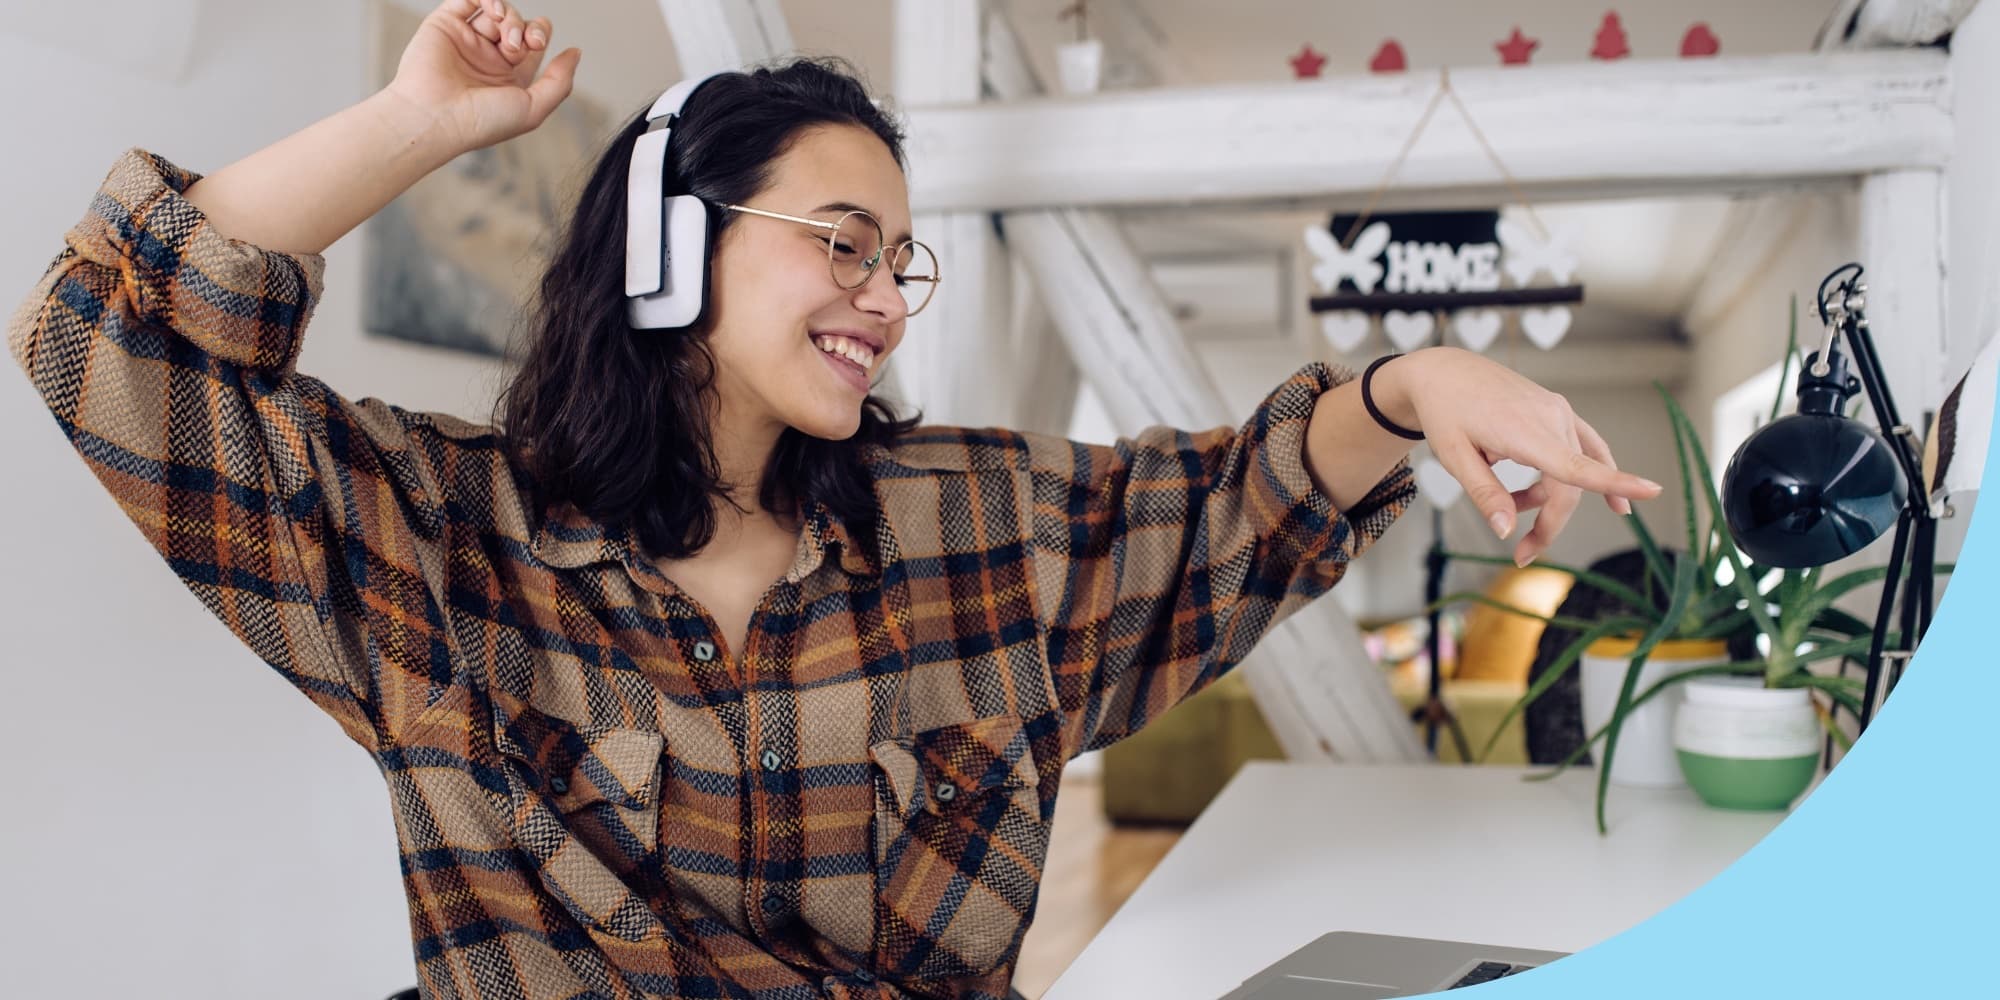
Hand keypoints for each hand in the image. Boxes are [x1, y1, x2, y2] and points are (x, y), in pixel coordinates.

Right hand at [384, 0, 581, 154]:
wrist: (435, 118)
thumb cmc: (481, 122)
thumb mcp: (533, 109)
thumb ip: (559, 81)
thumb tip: (576, 52)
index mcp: (508, 76)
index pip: (532, 41)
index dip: (539, 34)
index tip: (536, 45)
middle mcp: (487, 56)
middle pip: (518, 24)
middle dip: (527, 28)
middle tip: (522, 44)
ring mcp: (466, 39)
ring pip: (497, 11)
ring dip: (509, 17)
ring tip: (505, 39)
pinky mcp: (445, 24)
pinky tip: (494, 10)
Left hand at [1374, 348, 1663, 565]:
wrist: (1443, 371)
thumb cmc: (1444, 412)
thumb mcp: (1453, 457)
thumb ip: (1484, 493)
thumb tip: (1506, 531)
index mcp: (1523, 430)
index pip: (1576, 465)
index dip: (1615, 482)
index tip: (1653, 491)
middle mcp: (1550, 417)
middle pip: (1568, 485)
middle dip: (1550, 524)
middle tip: (1523, 554)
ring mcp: (1557, 410)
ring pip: (1573, 469)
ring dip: (1550, 499)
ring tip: (1513, 507)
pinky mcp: (1557, 409)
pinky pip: (1584, 444)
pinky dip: (1595, 470)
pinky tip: (1615, 499)